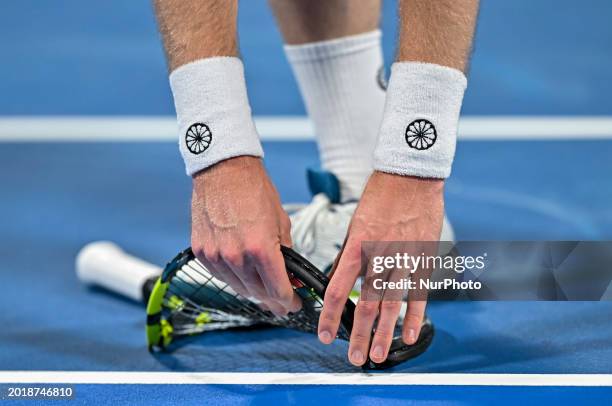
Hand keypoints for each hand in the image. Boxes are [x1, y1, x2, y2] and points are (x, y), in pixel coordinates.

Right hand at [191, 156, 300, 315]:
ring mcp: (216, 256)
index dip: (289, 302)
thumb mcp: (282, 222)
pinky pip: (220, 275)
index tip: (293, 305)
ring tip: (264, 292)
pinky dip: (234, 279)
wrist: (224, 170)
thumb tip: (292, 276)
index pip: (277, 290)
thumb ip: (287, 254)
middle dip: (273, 301)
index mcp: (260, 248)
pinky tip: (243, 276)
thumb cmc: (254, 190)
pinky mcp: (202, 252)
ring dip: (253, 292)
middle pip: (258, 294)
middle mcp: (236, 256)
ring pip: (238, 288)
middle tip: (281, 304)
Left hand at [317, 171, 443, 365]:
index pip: (337, 289)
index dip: (328, 315)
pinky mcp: (424, 259)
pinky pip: (419, 294)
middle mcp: (379, 257)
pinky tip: (410, 335)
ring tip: (378, 354)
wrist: (411, 176)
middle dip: (358, 335)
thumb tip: (338, 277)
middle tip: (355, 358)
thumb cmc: (381, 197)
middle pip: (365, 304)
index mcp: (357, 247)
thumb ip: (349, 254)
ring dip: (384, 333)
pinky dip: (415, 316)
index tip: (324, 334)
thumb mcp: (355, 224)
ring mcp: (404, 260)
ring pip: (391, 304)